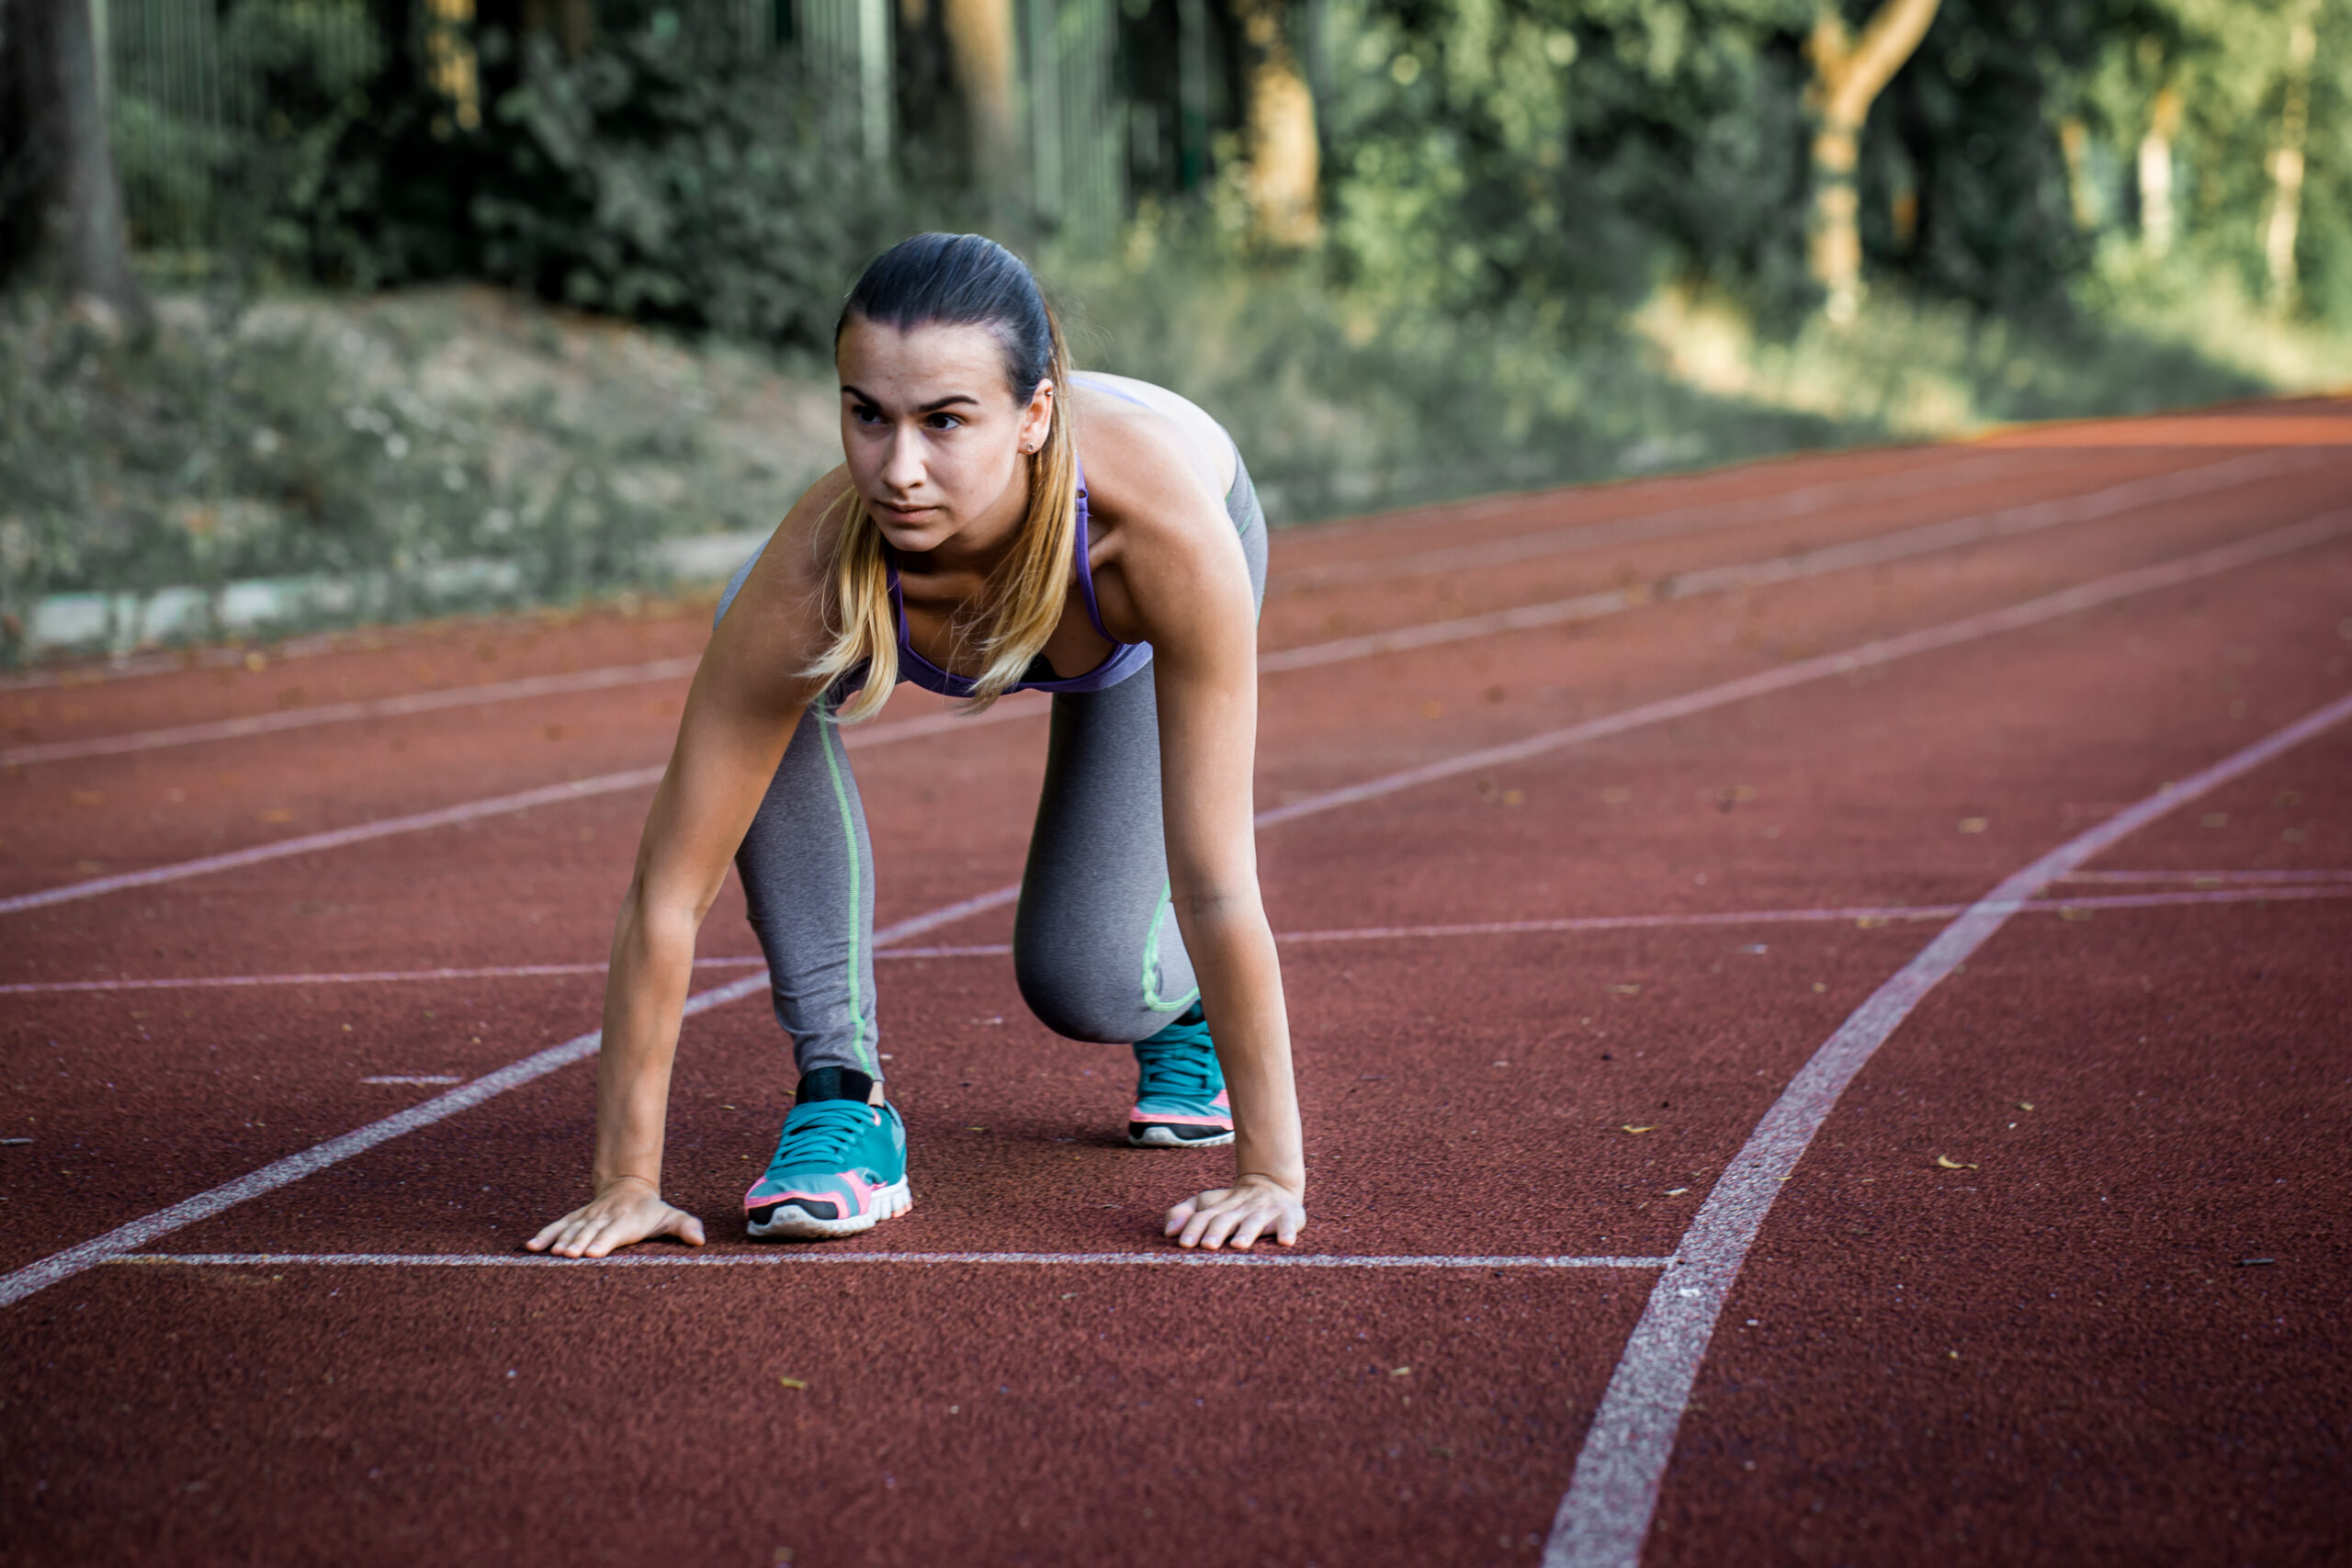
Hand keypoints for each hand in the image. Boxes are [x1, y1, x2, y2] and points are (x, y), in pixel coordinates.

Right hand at [527, 1177, 705, 1257]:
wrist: (629, 1186)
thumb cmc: (651, 1211)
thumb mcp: (671, 1216)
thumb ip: (685, 1227)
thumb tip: (700, 1240)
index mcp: (626, 1220)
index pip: (614, 1232)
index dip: (604, 1241)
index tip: (593, 1252)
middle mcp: (604, 1217)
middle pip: (590, 1231)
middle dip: (579, 1243)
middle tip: (569, 1255)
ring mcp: (587, 1217)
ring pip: (572, 1228)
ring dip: (560, 1240)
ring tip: (551, 1253)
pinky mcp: (574, 1218)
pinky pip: (557, 1226)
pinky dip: (544, 1235)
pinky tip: (531, 1247)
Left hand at [1163, 1174, 1304, 1250]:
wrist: (1274, 1184)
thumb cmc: (1234, 1204)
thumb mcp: (1208, 1204)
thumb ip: (1185, 1214)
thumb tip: (1167, 1232)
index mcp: (1220, 1206)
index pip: (1203, 1215)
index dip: (1194, 1227)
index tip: (1184, 1243)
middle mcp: (1241, 1208)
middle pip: (1226, 1219)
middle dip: (1217, 1231)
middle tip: (1208, 1245)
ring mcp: (1265, 1211)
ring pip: (1255, 1221)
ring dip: (1246, 1232)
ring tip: (1239, 1245)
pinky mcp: (1288, 1215)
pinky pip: (1289, 1223)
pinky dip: (1287, 1231)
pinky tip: (1285, 1242)